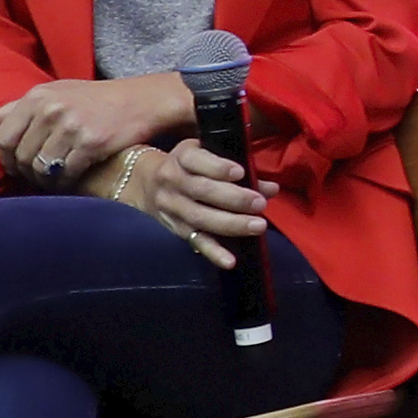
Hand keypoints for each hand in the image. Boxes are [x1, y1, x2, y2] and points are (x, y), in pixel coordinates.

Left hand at [0, 74, 193, 187]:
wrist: (140, 101)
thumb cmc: (94, 98)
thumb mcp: (55, 94)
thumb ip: (16, 108)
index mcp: (37, 97)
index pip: (4, 137)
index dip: (7, 158)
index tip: (17, 166)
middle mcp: (51, 109)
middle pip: (22, 156)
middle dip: (27, 172)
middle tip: (38, 177)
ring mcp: (71, 126)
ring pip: (42, 168)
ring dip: (45, 180)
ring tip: (53, 179)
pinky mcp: (91, 143)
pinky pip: (66, 173)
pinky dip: (65, 182)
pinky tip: (71, 180)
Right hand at [140, 140, 271, 269]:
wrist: (146, 183)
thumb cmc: (189, 166)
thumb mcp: (206, 155)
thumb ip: (239, 169)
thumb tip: (271, 188)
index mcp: (182, 157)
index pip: (196, 160)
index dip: (218, 167)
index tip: (240, 173)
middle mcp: (173, 181)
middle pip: (201, 191)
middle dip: (233, 198)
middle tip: (259, 204)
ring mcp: (172, 207)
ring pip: (200, 218)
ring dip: (230, 224)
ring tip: (257, 226)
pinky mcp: (176, 229)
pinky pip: (196, 241)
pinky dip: (214, 253)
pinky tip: (230, 261)